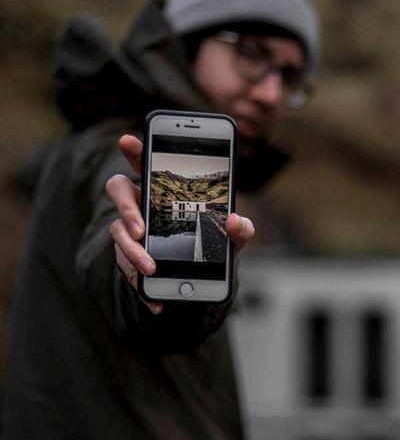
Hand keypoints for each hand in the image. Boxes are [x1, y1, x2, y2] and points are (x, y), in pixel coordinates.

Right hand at [107, 135, 253, 314]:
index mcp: (164, 188)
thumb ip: (241, 228)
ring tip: (151, 268)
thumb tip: (236, 221)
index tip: (128, 140)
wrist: (205, 277)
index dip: (135, 150)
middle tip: (140, 228)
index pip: (145, 162)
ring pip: (118, 232)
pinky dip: (141, 285)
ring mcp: (131, 231)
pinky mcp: (130, 258)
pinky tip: (156, 300)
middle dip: (125, 207)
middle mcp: (142, 204)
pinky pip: (126, 268)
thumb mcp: (233, 236)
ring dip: (132, 252)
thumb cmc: (215, 242)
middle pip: (118, 190)